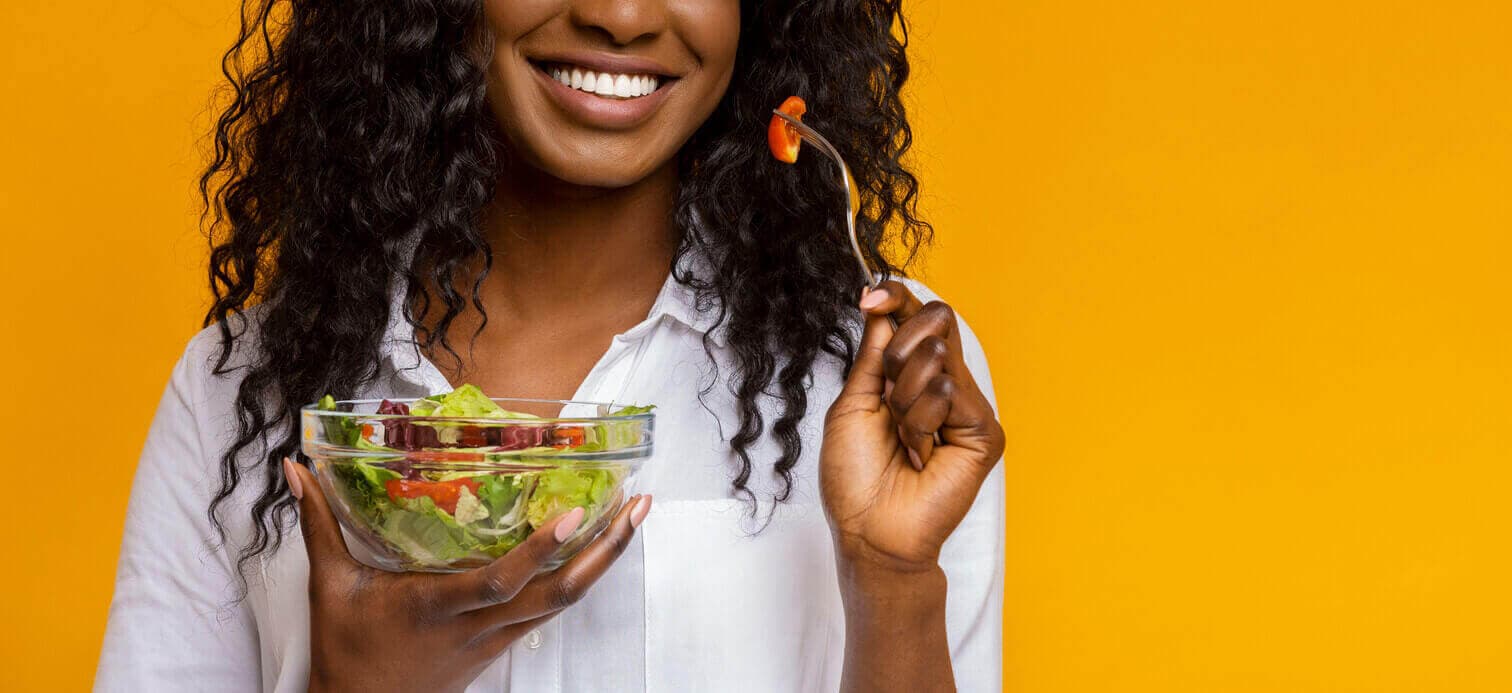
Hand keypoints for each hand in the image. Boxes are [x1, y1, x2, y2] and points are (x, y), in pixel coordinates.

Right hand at [282, 458, 650, 692]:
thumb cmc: (346, 648)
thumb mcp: (328, 584)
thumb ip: (319, 522)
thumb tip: (298, 468)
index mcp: (436, 607)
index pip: (497, 582)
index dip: (537, 552)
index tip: (573, 514)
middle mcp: (477, 625)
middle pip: (556, 595)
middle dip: (603, 551)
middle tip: (638, 505)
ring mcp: (495, 638)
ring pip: (562, 604)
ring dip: (602, 561)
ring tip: (632, 517)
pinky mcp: (501, 644)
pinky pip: (549, 610)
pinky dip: (578, 577)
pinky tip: (596, 548)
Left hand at [820, 281, 1004, 571]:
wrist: (870, 529)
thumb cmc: (855, 476)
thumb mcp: (854, 401)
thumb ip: (874, 352)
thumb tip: (881, 305)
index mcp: (912, 376)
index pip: (918, 318)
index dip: (897, 297)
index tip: (870, 295)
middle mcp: (945, 384)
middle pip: (937, 320)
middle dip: (897, 352)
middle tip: (887, 400)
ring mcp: (968, 406)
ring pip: (936, 358)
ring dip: (901, 401)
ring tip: (902, 441)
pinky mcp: (984, 431)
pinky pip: (948, 393)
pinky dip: (920, 422)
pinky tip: (920, 454)